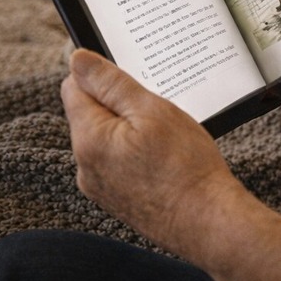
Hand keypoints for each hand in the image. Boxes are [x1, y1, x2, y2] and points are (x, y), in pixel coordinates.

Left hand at [60, 49, 241, 254]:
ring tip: (166, 136)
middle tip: (157, 106)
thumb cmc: (185, 165)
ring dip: (129, 128)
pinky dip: (136, 152)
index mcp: (88, 138)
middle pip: (91, 114)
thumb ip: (111, 83)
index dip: (98, 73)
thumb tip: (77, 59)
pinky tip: (163, 157)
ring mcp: (99, 186)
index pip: (73, 88)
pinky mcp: (116, 198)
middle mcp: (84, 165)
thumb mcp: (152, 110)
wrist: (206, 220)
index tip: (128, 71)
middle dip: (119, 103)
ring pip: (107, 138)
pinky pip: (117, 161)